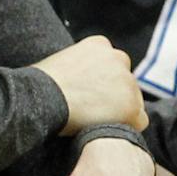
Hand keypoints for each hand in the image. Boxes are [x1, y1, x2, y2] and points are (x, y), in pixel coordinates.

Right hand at [32, 37, 147, 132]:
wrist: (39, 98)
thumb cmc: (37, 85)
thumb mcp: (58, 63)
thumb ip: (76, 67)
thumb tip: (74, 83)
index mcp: (99, 45)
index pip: (110, 65)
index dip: (99, 82)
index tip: (85, 93)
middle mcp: (119, 58)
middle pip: (124, 82)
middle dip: (112, 95)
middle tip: (90, 110)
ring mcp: (128, 82)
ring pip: (132, 101)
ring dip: (118, 111)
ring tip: (92, 122)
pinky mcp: (132, 107)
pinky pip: (139, 121)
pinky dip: (125, 127)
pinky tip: (105, 130)